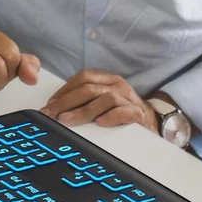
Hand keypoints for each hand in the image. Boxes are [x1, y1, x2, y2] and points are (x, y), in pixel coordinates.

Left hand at [40, 70, 157, 131]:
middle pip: (89, 88)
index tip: (49, 104)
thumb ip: (85, 101)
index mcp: (108, 80)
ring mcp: (129, 98)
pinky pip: (123, 112)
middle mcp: (118, 85)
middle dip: (65, 101)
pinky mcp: (138, 114)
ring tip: (67, 121)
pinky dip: (110, 117)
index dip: (64, 90)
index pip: (83, 78)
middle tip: (50, 114)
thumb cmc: (122, 113)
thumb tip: (56, 109)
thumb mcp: (103, 102)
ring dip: (82, 110)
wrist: (152, 122)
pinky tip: (99, 123)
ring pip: (104, 98)